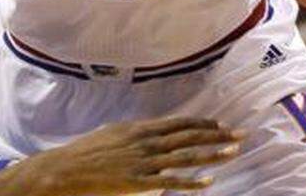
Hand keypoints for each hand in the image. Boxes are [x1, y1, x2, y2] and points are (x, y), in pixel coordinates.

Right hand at [36, 117, 243, 194]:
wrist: (64, 170)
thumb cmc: (85, 154)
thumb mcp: (111, 135)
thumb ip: (133, 135)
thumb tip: (148, 134)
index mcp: (138, 129)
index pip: (178, 123)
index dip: (202, 124)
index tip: (221, 125)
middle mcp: (144, 142)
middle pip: (187, 137)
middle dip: (217, 135)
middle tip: (240, 134)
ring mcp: (142, 162)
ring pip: (185, 157)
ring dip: (212, 155)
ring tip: (234, 152)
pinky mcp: (138, 182)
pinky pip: (171, 182)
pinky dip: (191, 182)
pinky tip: (209, 182)